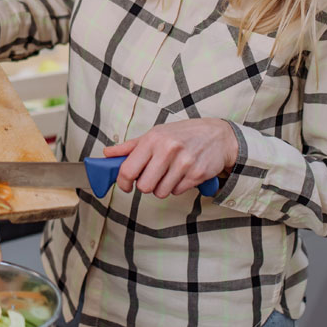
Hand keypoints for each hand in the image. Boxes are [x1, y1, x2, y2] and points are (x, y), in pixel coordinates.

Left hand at [103, 119, 238, 197]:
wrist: (218, 135)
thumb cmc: (183, 134)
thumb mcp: (156, 134)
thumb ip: (130, 146)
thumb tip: (108, 153)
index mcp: (153, 139)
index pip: (128, 169)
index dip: (123, 182)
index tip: (126, 185)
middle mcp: (168, 150)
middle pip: (144, 187)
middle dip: (146, 185)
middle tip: (153, 176)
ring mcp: (184, 163)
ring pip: (161, 192)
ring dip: (163, 187)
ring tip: (170, 173)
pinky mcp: (196, 174)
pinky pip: (177, 192)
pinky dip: (178, 186)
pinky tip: (183, 174)